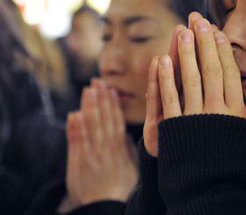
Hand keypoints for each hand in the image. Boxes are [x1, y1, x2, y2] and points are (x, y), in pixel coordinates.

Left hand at [65, 80, 137, 206]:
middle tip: (98, 81)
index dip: (113, 104)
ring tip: (88, 90)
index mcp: (120, 148)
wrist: (103, 205)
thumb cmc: (118, 187)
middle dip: (101, 99)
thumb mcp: (131, 167)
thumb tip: (126, 133)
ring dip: (89, 107)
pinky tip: (74, 113)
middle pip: (104, 119)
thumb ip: (128, 148)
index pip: (116, 121)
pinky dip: (75, 127)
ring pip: (91, 126)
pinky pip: (77, 142)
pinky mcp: (78, 162)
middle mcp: (107, 148)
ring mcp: (92, 154)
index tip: (111, 89)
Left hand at [143, 13, 245, 156]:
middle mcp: (218, 110)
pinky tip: (163, 59)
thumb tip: (239, 83)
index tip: (216, 32)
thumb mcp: (242, 130)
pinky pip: (170, 97)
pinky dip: (166, 77)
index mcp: (237, 109)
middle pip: (211, 69)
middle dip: (204, 43)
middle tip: (199, 21)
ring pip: (191, 78)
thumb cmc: (228, 154)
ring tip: (182, 31)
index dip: (222, 50)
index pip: (229, 72)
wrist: (211, 183)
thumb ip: (240, 108)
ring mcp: (196, 117)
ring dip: (186, 52)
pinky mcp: (176, 126)